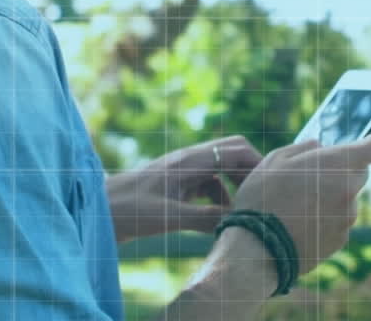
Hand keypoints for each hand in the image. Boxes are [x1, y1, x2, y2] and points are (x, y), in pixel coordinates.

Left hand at [106, 135, 262, 243]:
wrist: (96, 211)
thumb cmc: (127, 211)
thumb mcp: (168, 217)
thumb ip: (204, 217)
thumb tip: (239, 222)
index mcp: (189, 160)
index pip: (237, 149)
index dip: (259, 164)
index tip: (274, 187)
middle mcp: (188, 160)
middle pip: (232, 153)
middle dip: (251, 172)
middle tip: (263, 199)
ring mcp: (182, 171)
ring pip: (221, 172)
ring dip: (235, 189)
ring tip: (244, 216)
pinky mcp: (175, 185)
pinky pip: (207, 186)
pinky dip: (219, 200)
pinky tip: (219, 222)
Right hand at [232, 132, 370, 276]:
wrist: (258, 247)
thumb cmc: (264, 197)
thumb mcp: (277, 159)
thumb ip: (304, 148)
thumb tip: (320, 147)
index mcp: (338, 164)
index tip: (369, 139)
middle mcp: (350, 190)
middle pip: (359, 173)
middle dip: (343, 170)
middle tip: (314, 174)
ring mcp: (347, 218)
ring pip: (347, 199)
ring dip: (332, 197)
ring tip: (298, 204)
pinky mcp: (340, 240)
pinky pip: (338, 222)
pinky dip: (326, 219)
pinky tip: (300, 223)